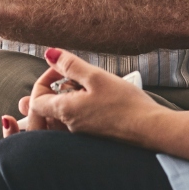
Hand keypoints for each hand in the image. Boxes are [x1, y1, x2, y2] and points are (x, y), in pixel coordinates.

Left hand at [5, 49, 167, 142]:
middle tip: (70, 74)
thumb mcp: (97, 77)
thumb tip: (49, 54)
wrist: (152, 130)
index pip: (36, 100)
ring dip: (68, 95)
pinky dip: (79, 106)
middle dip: (54, 87)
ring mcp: (82, 133)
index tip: (62, 68)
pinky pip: (76, 120)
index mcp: (66, 111)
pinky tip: (97, 96)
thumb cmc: (127, 105)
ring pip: (62, 113)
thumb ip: (70, 65)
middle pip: (47, 107)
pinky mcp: (94, 135)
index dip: (44, 79)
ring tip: (86, 83)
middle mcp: (70, 127)